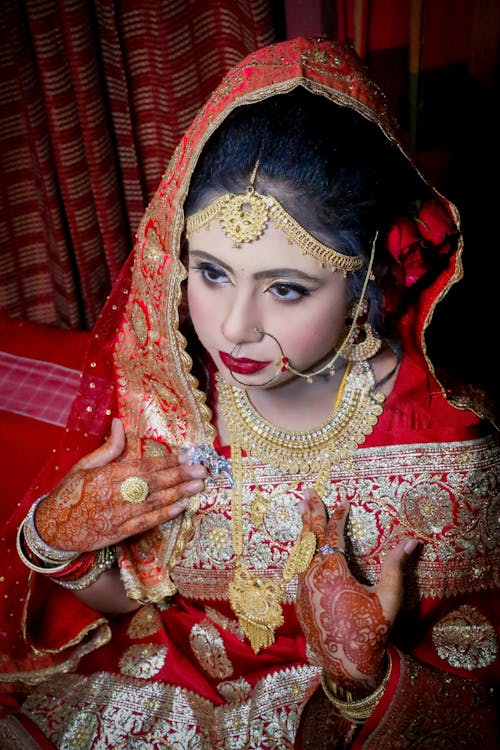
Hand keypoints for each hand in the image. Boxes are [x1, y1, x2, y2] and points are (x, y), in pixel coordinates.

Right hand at [34, 418, 206, 552]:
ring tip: (198, 486)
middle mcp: (112, 496)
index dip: (167, 461)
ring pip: (153, 503)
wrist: (51, 529)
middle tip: (202, 470)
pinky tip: (180, 508)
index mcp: (104, 476)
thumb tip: (120, 423)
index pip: (142, 466)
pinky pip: (145, 524)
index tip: (186, 455)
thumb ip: (108, 448)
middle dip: (180, 475)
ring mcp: (116, 516)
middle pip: (153, 484)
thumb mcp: (83, 466)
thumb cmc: (68, 493)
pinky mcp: (117, 534)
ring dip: (178, 494)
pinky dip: (163, 515)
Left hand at [296, 490, 416, 696]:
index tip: (344, 502)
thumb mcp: (388, 598)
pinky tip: (303, 544)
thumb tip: (411, 540)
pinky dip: (302, 549)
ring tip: (302, 510)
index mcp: (333, 572)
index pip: (333, 535)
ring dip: (304, 529)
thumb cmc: (370, 631)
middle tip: (308, 492)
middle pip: (310, 537)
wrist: (346, 664)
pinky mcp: (299, 597)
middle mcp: (312, 575)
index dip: (338, 517)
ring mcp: (303, 587)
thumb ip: (396, 566)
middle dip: (311, 513)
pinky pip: (299, 565)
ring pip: (301, 550)